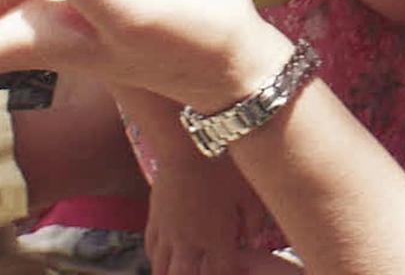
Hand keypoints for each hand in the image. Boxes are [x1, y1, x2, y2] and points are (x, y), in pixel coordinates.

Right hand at [147, 150, 268, 274]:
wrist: (188, 142)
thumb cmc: (225, 163)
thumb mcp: (249, 191)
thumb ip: (254, 221)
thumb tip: (254, 240)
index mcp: (216, 238)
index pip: (223, 273)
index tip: (234, 270)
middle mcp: (189, 242)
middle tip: (204, 272)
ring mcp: (168, 231)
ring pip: (162, 269)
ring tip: (181, 271)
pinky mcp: (155, 216)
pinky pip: (150, 248)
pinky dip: (157, 258)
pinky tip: (163, 256)